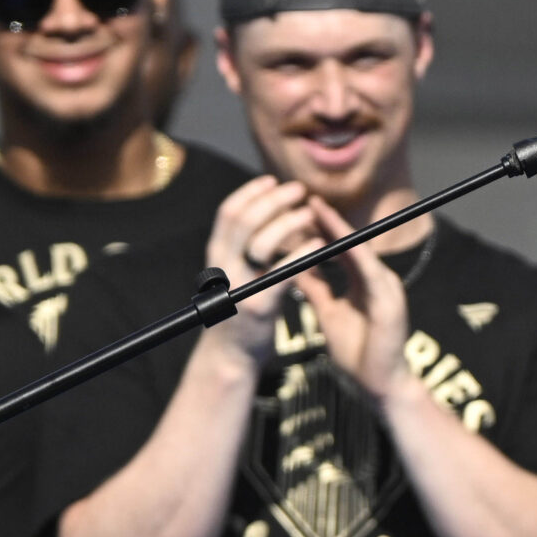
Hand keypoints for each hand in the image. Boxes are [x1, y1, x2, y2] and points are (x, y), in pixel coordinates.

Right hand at [204, 175, 320, 359]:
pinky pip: (283, 273)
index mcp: (216, 256)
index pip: (227, 213)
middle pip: (244, 221)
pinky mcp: (260, 306)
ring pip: (261, 243)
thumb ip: (243, 249)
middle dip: (273, 200)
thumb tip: (265, 214)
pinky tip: (319, 244)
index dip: (250, 192)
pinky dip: (302, 254)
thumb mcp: (235, 274)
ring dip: (289, 223)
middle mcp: (222, 268)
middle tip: (299, 190)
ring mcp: (240, 287)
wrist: (231, 356)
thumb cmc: (241, 310)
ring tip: (310, 214)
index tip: (272, 180)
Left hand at [293, 200, 411, 404]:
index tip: (301, 209)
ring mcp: (387, 288)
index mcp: (365, 282)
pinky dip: (352, 253)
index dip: (323, 227)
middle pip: (352, 242)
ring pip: (359, 250)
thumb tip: (293, 266)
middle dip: (329, 219)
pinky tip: (336, 240)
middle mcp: (379, 279)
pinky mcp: (390, 301)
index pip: (342, 247)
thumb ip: (316, 288)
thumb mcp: (329, 312)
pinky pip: (368, 271)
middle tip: (306, 197)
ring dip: (338, 229)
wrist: (380, 385)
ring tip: (316, 209)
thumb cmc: (358, 353)